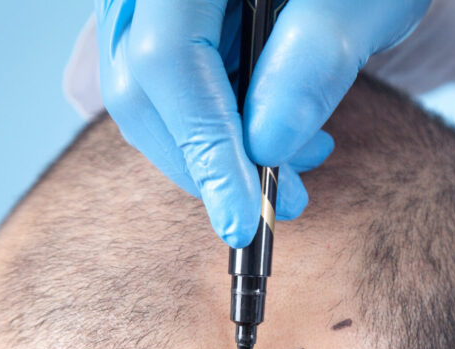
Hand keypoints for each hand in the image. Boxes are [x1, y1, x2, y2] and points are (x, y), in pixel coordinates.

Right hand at [95, 0, 431, 246]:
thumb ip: (314, 59)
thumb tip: (264, 146)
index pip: (167, 60)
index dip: (203, 150)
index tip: (243, 221)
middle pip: (140, 85)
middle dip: (209, 162)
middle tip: (285, 202)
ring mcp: (145, 0)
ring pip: (146, 95)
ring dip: (215, 150)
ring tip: (298, 161)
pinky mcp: (163, 21)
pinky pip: (165, 87)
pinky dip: (214, 126)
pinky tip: (272, 134)